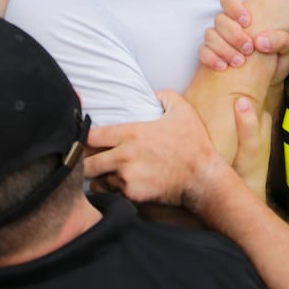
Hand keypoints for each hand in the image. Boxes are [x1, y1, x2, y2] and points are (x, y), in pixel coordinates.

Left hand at [86, 90, 228, 207]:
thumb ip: (165, 96)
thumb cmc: (194, 145)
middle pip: (85, 161)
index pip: (90, 135)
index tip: (87, 140)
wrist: (204, 179)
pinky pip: (111, 193)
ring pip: (96, 179)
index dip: (84, 138)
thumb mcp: (183, 111)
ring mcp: (127, 177)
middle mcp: (124, 155)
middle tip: (90, 160)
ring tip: (106, 174)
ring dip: (99, 177)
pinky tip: (121, 186)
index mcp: (131, 133)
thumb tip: (154, 94)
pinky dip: (112, 191)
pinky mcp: (132, 195)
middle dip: (84, 161)